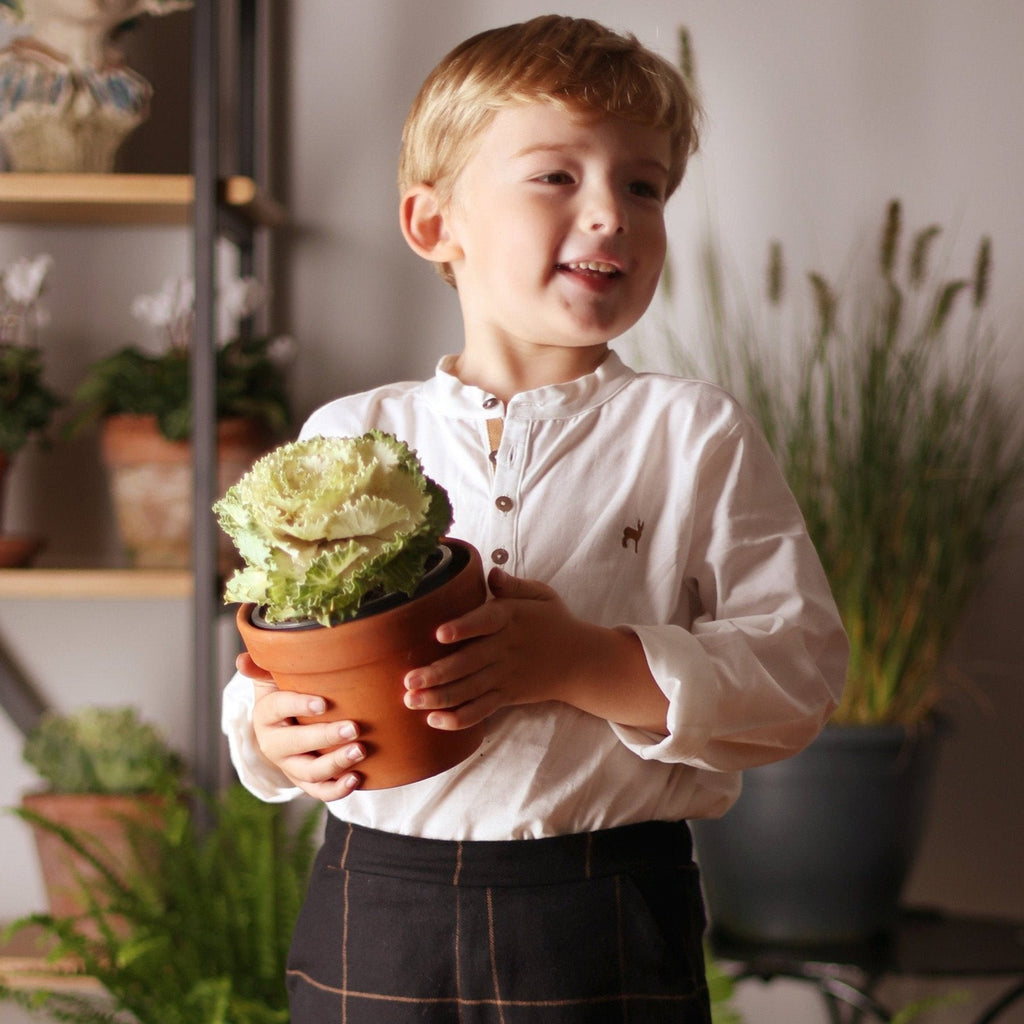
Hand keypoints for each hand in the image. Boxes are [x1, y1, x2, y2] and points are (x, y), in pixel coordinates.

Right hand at [240, 654, 365, 801]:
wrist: (287, 722)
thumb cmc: (287, 691)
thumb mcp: (274, 678)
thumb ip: (263, 668)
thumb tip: (242, 660)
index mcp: (266, 713)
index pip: (280, 708)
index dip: (300, 705)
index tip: (324, 704)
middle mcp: (273, 743)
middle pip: (296, 743)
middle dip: (326, 736)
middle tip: (354, 728)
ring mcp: (289, 765)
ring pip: (309, 771)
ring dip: (336, 763)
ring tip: (360, 750)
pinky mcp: (304, 781)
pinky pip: (318, 791)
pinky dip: (337, 789)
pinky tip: (356, 779)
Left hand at [402, 568, 667, 731]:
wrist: (581, 661)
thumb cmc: (553, 622)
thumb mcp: (541, 595)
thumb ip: (514, 586)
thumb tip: (492, 574)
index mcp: (511, 618)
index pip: (485, 622)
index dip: (463, 628)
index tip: (439, 634)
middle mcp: (506, 649)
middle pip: (469, 663)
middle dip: (437, 674)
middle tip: (409, 680)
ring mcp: (506, 676)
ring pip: (469, 690)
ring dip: (439, 698)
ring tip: (411, 701)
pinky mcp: (507, 696)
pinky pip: (480, 710)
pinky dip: (458, 719)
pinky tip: (435, 720)